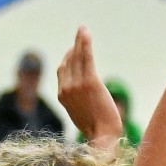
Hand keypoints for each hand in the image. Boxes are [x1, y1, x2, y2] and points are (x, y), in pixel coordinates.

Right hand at [58, 26, 122, 148]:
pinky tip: (86, 34)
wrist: (103, 136)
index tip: (76, 49)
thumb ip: (78, 103)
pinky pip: (86, 58)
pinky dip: (85, 44)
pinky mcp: (90, 82)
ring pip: (77, 57)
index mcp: (62, 97)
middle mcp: (66, 89)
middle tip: (81, 33)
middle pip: (69, 61)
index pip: (62, 71)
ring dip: (80, 41)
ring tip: (83, 29)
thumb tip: (84, 98)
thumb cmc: (97, 130)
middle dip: (75, 46)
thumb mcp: (81, 116)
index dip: (68, 57)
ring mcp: (77, 85)